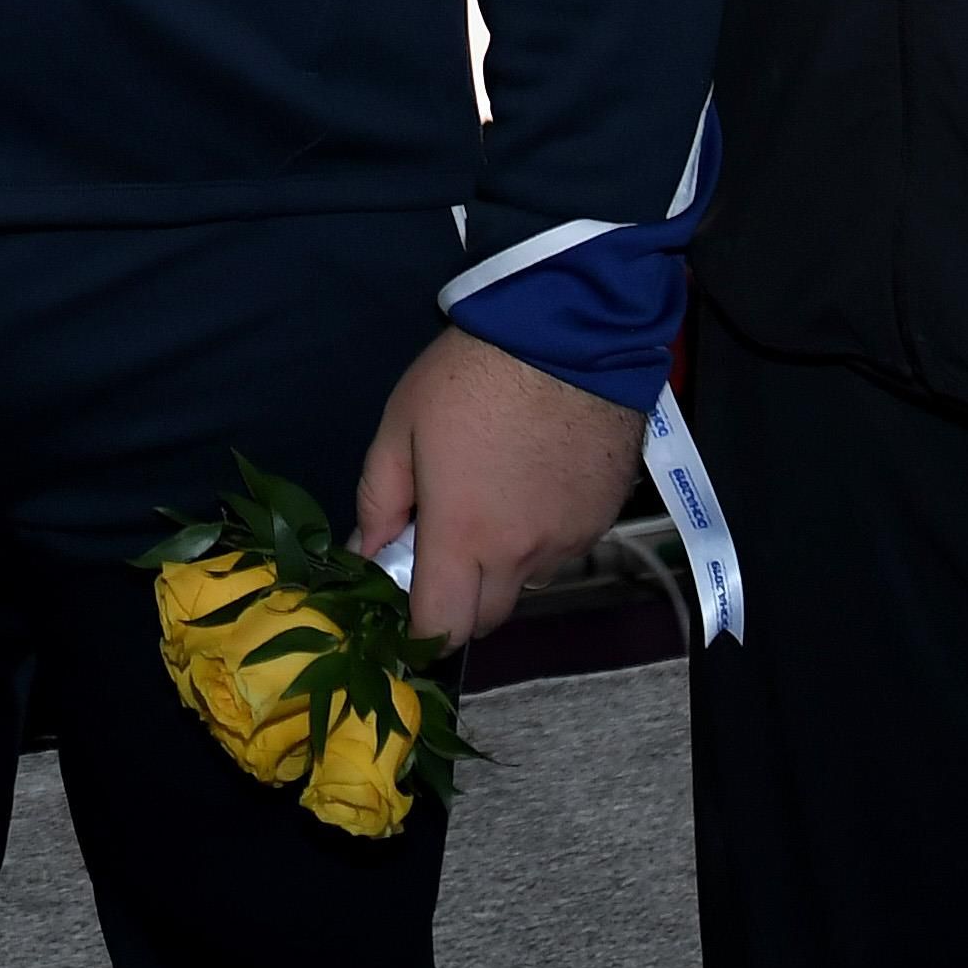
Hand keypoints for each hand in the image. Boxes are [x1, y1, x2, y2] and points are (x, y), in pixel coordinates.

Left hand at [353, 326, 643, 646]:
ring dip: (503, 567)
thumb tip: (364, 555)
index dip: (420, 633)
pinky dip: (542, 537)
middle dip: (459, 602)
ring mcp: (568, 540)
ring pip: (527, 583)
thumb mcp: (400, 426)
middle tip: (444, 551)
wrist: (568, 334)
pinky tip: (535, 486)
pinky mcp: (602, 520)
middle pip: (486, 617)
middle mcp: (520, 554)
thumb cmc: (472, 376)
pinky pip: (563, 551)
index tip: (407, 610)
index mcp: (463, 536)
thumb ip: (378, 500)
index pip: (442, 628)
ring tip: (495, 505)